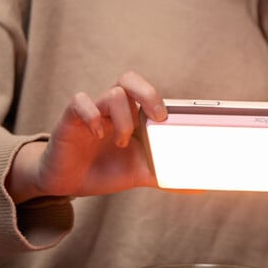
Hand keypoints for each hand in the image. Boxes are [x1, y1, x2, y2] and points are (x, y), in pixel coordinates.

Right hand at [5, 71, 166, 203]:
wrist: (69, 183)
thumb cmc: (105, 170)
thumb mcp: (140, 174)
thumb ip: (165, 175)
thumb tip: (198, 189)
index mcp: (132, 116)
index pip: (148, 92)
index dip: (162, 99)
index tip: (171, 119)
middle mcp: (114, 109)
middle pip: (130, 79)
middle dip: (148, 93)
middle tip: (157, 118)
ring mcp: (93, 111)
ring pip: (113, 93)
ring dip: (124, 119)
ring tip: (122, 143)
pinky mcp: (71, 118)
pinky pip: (80, 102)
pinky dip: (92, 116)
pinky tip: (98, 136)